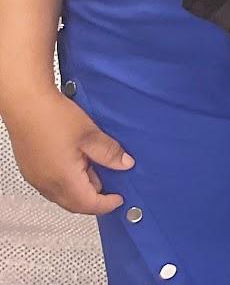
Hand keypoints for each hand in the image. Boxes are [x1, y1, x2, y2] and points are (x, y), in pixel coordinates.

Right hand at [1, 87, 131, 214]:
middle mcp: (46, 184)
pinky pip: (52, 186)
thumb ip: (109, 153)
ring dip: (80, 190)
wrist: (25, 104)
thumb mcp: (90, 134)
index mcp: (63, 179)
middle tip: (111, 188)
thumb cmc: (53, 117)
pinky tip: (78, 165)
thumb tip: (125, 164)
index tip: (119, 199)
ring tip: (96, 170)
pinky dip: (68, 183)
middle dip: (94, 200)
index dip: (106, 204)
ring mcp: (36, 178)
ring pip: (62, 196)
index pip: (88, 204)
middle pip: (74, 204)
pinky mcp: (30, 170)